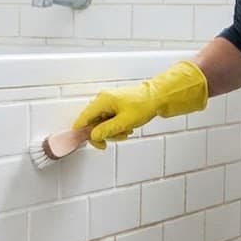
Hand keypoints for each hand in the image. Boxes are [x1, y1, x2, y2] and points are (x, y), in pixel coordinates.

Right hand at [72, 60, 207, 148]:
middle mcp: (103, 100)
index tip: (87, 143)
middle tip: (110, 142)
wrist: (157, 97)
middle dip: (103, 134)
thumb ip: (106, 130)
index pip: (83, 118)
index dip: (83, 132)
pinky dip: (116, 127)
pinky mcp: (115, 105)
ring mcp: (109, 102)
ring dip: (112, 132)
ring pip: (101, 123)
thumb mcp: (124, 122)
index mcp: (102, 101)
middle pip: (92, 122)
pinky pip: (109, 120)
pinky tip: (127, 128)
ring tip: (125, 132)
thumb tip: (93, 136)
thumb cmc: (143, 105)